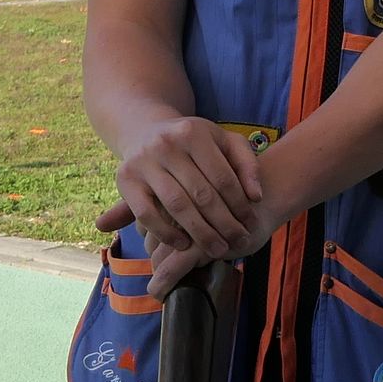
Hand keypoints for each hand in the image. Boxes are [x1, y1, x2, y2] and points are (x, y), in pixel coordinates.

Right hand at [108, 115, 265, 265]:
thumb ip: (247, 165)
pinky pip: (147, 214)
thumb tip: (257, 196)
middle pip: (202, 194)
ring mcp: (143, 162)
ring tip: (217, 249)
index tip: (250, 224)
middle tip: (238, 242)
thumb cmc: (195, 144)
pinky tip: (184, 245)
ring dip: (200, 233)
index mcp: (193, 132)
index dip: (240, 205)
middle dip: (224, 223)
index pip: (223, 177)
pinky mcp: (125, 180)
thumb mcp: (223, 142)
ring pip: (177, 206)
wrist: (147, 132)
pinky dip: (166, 233)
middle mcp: (166, 144)